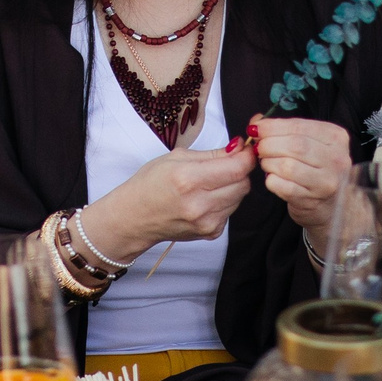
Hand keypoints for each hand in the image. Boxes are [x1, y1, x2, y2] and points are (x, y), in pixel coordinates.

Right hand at [89, 142, 258, 257]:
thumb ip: (212, 154)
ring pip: (240, 197)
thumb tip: (240, 147)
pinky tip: (205, 199)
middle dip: (240, 170)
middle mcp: (199, 204)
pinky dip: (224, 201)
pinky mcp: (210, 232)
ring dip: (232, 186)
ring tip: (210, 183)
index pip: (237, 168)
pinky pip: (230, 211)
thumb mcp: (176, 158)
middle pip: (243, 183)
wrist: (134, 217)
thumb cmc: (150, 184)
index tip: (246, 149)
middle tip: (227, 164)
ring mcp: (206, 222)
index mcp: (188, 179)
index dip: (247, 156)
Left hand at [247, 116, 352, 232]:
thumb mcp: (307, 142)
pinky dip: (271, 180)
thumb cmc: (314, 168)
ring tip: (266, 163)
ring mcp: (326, 182)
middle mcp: (337, 158)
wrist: (329, 204)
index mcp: (336, 137)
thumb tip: (256, 122)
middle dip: (268, 145)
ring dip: (268, 163)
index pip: (299, 126)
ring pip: (287, 166)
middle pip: (294, 145)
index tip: (255, 129)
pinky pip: (282, 186)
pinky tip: (272, 178)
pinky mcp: (312, 200)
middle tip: (258, 148)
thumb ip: (283, 129)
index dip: (272, 127)